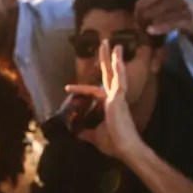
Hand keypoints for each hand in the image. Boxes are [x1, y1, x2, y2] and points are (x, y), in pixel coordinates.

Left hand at [65, 40, 143, 160]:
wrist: (125, 149)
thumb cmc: (114, 143)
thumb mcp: (95, 137)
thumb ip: (86, 133)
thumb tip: (77, 133)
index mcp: (109, 106)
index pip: (95, 92)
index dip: (81, 89)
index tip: (67, 88)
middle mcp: (115, 99)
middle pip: (109, 75)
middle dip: (106, 60)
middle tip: (104, 44)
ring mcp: (118, 98)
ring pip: (116, 74)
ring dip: (114, 59)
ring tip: (112, 44)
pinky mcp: (119, 99)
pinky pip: (120, 81)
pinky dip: (119, 70)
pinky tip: (116, 59)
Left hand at [136, 0, 192, 37]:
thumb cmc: (174, 0)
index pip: (141, 3)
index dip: (137, 12)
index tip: (137, 16)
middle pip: (146, 11)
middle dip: (141, 20)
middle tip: (142, 25)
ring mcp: (180, 5)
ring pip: (155, 18)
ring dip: (148, 26)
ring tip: (147, 29)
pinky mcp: (186, 17)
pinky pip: (168, 24)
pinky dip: (159, 28)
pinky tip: (150, 30)